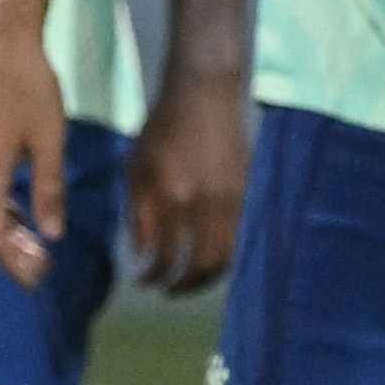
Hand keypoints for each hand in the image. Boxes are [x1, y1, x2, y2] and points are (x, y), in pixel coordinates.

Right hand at [0, 32, 80, 290]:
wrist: (1, 40)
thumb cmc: (31, 87)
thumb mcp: (49, 140)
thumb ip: (49, 189)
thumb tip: (51, 233)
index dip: (14, 260)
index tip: (39, 275)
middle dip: (9, 253)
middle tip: (39, 270)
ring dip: (5, 230)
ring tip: (34, 245)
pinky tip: (20, 210)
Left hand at [127, 65, 249, 292]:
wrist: (205, 94)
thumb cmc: (163, 126)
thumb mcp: (136, 166)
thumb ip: (138, 213)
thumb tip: (142, 253)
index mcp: (173, 196)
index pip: (165, 254)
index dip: (153, 275)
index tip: (143, 281)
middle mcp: (206, 204)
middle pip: (201, 265)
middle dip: (183, 286)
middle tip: (166, 290)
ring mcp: (232, 199)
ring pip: (227, 256)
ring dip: (207, 277)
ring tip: (188, 281)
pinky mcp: (248, 193)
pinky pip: (239, 238)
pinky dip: (224, 256)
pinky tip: (208, 257)